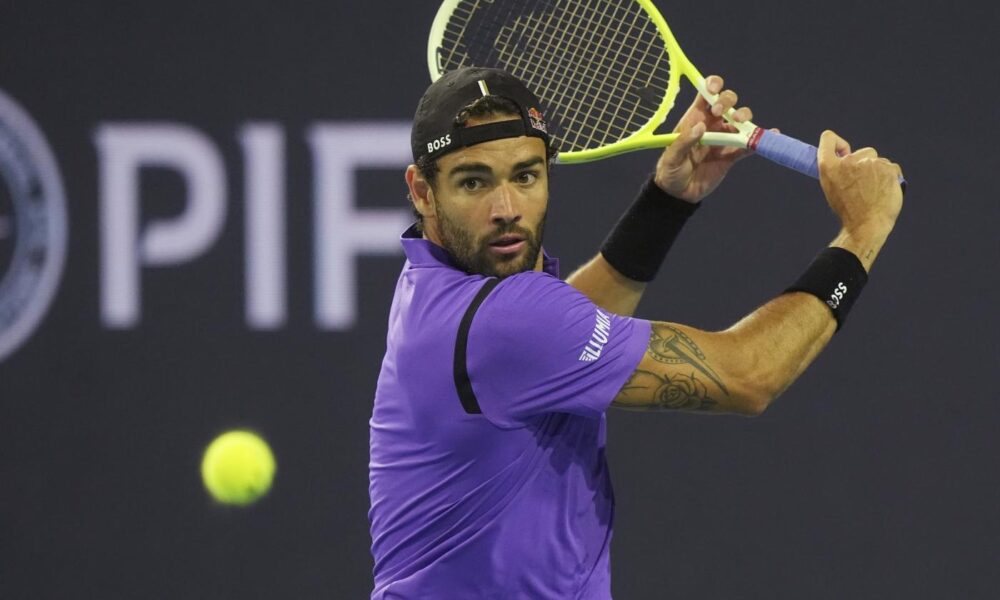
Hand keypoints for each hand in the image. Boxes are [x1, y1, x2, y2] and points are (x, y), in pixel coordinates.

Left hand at [653, 75, 753, 202]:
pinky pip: (748, 145)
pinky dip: (758, 139)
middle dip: (728, 101)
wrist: (679, 194)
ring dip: (744, 116)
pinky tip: (771, 133)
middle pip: (727, 102)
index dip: (713, 85)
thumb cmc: (670, 170)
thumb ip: (685, 141)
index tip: (714, 89)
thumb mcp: (672, 156)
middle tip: (719, 112)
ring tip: (739, 122)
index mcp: (695, 118)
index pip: (706, 94)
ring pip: (740, 120)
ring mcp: (724, 139)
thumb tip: (701, 127)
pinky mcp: (732, 155)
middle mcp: (712, 125)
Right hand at [818, 130, 903, 238]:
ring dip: (878, 172)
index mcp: (829, 166)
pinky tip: (884, 191)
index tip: (844, 152)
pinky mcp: (888, 168)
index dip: (837, 144)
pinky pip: (891, 168)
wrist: (867, 225)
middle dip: (864, 164)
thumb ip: (837, 170)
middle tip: (862, 185)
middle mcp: (848, 161)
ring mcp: (869, 163)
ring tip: (873, 192)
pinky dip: (890, 177)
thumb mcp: (832, 188)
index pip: (828, 138)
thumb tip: (845, 158)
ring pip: (878, 161)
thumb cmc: (848, 210)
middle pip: (861, 152)